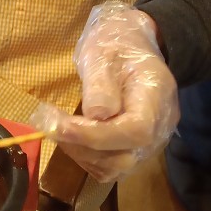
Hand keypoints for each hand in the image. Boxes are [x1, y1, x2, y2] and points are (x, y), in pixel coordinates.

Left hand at [32, 0, 178, 181]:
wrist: (129, 45)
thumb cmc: (115, 43)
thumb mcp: (103, 53)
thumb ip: (101, 84)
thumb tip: (96, 116)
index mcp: (157, 97)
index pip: (135, 131)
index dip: (97, 136)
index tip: (61, 126)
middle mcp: (159, 128)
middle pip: (124, 157)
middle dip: (82, 145)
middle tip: (50, 122)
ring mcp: (149, 142)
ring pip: (115, 167)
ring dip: (80, 153)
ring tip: (57, 126)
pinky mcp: (134, 149)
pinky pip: (110, 165)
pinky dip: (86, 156)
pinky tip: (70, 134)